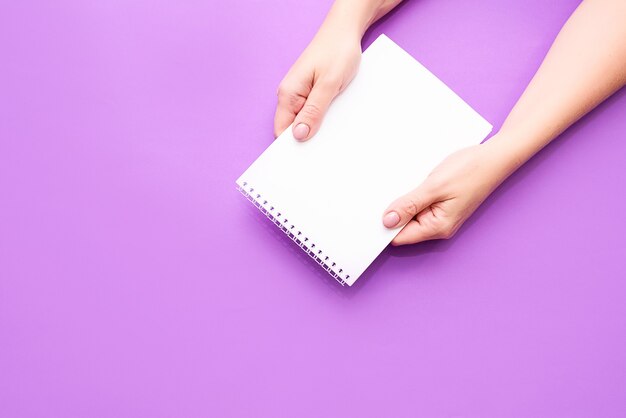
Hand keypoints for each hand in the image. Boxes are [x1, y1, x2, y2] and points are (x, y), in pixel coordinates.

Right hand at [274, 28, 360, 140]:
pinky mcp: (311, 93)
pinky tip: (335, 122)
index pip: (281, 131)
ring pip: (304, 122)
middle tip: (324, 151)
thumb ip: (313, 111)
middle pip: (293, 129)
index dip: (291, 147)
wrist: (346, 31)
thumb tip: (299, 136)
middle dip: (306, 140)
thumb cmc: (337, 51)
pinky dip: (323, 119)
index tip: (305, 160)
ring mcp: (301, 94)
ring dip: (317, 129)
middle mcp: (290, 95)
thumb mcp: (328, 84)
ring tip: (332, 136)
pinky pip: (313, 112)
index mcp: (288, 94)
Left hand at [382, 140, 515, 245]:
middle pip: (404, 226)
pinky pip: (419, 204)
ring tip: (398, 184)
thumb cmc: (470, 170)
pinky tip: (410, 181)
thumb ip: (410, 204)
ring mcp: (440, 215)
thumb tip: (387, 221)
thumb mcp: (435, 186)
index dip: (383, 228)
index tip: (368, 215)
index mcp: (437, 227)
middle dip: (391, 212)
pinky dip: (411, 194)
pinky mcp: (441, 204)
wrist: (494, 157)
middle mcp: (438, 226)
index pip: (401, 237)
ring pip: (410, 214)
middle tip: (377, 195)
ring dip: (402, 201)